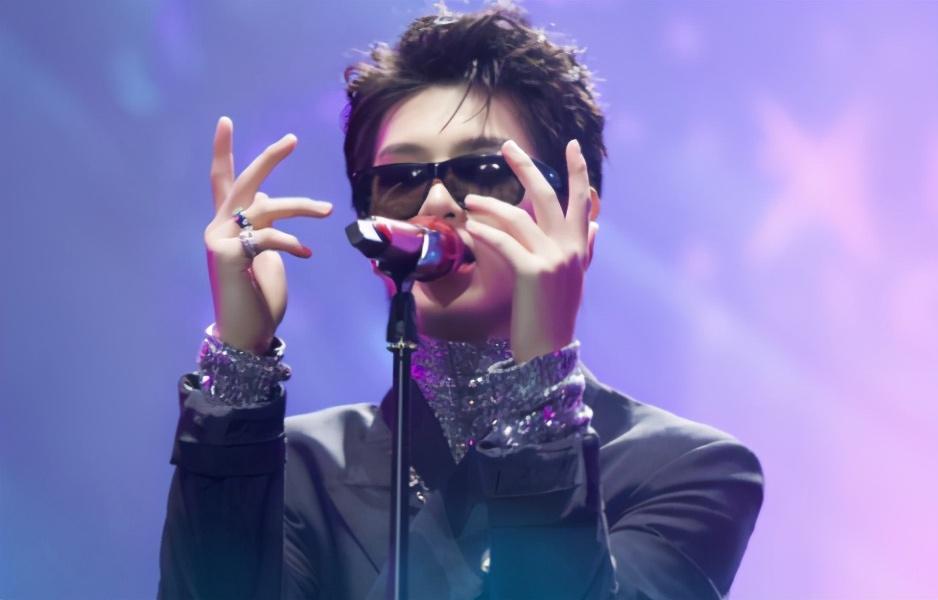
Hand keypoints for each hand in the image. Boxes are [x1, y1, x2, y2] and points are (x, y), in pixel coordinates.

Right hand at [203, 116, 332, 353]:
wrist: (246, 333)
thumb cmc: (258, 296)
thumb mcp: (266, 254)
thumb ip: (264, 226)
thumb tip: (269, 203)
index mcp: (227, 224)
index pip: (222, 181)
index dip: (223, 151)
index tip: (225, 121)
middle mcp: (217, 227)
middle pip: (243, 183)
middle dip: (269, 158)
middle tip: (292, 139)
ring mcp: (217, 240)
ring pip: (266, 207)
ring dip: (301, 206)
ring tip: (326, 209)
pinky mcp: (225, 255)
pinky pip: (268, 237)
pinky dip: (292, 242)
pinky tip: (306, 254)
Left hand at [463, 139, 598, 363]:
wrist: (549, 354)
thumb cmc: (553, 319)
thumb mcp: (573, 280)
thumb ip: (584, 250)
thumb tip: (597, 224)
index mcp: (578, 249)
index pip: (581, 201)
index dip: (578, 172)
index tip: (572, 146)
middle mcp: (569, 249)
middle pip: (548, 196)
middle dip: (527, 167)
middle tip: (507, 146)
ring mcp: (553, 260)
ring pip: (519, 217)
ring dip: (490, 205)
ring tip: (469, 200)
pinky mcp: (533, 273)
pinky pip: (503, 242)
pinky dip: (484, 232)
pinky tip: (469, 226)